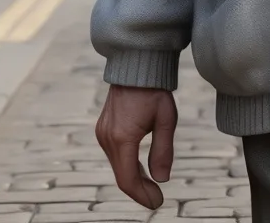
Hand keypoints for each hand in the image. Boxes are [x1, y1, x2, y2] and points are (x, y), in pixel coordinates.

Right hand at [95, 85, 177, 207]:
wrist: (136, 66)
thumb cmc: (154, 90)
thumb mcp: (166, 118)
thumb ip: (163, 150)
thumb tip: (162, 179)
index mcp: (123, 137)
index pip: (128, 179)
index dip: (142, 194)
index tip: (158, 202)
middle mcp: (107, 138)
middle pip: (121, 175)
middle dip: (139, 190)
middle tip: (157, 198)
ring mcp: (103, 133)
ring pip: (117, 166)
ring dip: (133, 178)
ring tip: (152, 186)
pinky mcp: (103, 129)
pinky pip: (115, 155)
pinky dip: (127, 165)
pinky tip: (141, 169)